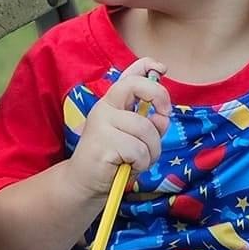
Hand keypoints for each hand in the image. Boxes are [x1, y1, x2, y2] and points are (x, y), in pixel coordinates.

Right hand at [67, 59, 171, 197]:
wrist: (85, 184)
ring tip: (139, 160)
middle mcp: (105, 107)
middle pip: (137, 86)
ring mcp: (101, 124)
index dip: (148, 65)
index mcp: (113, 103)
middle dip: (159, 97)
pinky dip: (141, 163)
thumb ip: (150, 123)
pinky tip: (129, 167)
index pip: (130, 74)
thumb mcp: (135, 137)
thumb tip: (163, 116)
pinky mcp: (102, 143)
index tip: (162, 70)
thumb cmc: (114, 159)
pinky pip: (138, 150)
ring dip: (152, 150)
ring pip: (146, 129)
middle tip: (164, 118)